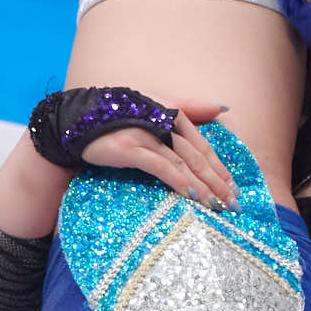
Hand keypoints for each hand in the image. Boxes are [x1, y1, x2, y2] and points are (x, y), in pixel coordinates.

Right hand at [81, 100, 238, 210]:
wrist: (75, 123)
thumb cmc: (118, 118)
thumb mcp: (155, 107)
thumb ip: (190, 108)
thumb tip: (224, 105)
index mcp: (170, 114)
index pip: (202, 146)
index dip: (220, 168)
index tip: (235, 189)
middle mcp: (161, 122)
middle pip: (197, 156)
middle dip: (218, 182)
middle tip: (234, 204)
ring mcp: (145, 134)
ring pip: (183, 163)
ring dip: (204, 185)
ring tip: (219, 205)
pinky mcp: (129, 148)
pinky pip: (161, 166)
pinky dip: (179, 180)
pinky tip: (192, 195)